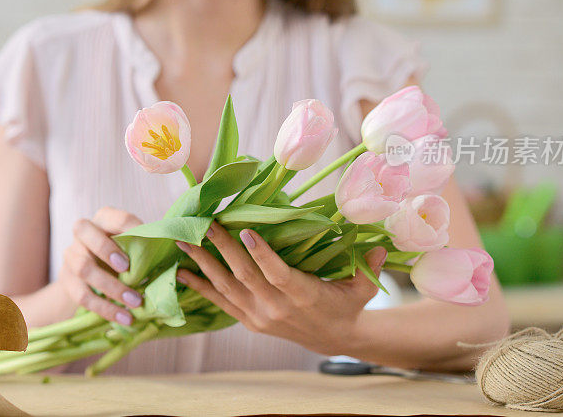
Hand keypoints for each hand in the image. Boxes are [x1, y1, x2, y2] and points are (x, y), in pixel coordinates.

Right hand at [58, 206, 144, 325]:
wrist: (89, 280)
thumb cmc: (121, 257)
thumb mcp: (132, 247)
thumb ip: (148, 246)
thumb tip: (178, 248)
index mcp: (103, 219)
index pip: (113, 216)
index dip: (130, 227)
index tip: (148, 242)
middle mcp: (82, 233)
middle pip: (83, 230)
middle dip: (105, 249)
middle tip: (128, 269)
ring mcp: (71, 256)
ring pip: (83, 267)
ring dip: (111, 287)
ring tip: (135, 302)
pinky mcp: (67, 281)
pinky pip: (82, 295)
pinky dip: (105, 308)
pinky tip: (124, 318)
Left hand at [175, 222, 387, 355]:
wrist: (332, 339)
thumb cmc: (347, 305)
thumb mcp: (361, 288)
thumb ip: (367, 266)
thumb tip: (380, 244)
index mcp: (304, 295)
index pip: (278, 274)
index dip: (261, 254)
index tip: (244, 230)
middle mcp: (277, 307)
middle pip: (245, 275)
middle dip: (222, 248)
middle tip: (204, 224)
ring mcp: (259, 316)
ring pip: (227, 287)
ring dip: (204, 264)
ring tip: (184, 242)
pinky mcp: (249, 320)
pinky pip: (220, 302)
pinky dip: (201, 287)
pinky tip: (182, 272)